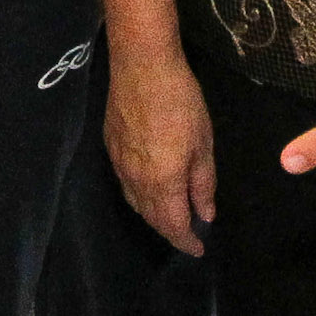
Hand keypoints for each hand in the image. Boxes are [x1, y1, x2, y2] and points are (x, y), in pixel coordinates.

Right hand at [106, 46, 215, 256]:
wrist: (142, 65)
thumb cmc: (181, 102)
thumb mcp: (203, 144)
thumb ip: (203, 184)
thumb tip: (205, 214)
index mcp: (161, 182)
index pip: (173, 225)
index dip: (186, 241)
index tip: (198, 249)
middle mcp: (135, 180)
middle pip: (151, 217)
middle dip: (170, 230)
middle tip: (188, 234)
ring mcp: (119, 164)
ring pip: (136, 203)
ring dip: (154, 215)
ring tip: (172, 215)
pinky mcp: (111, 148)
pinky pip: (126, 184)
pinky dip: (141, 195)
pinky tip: (151, 188)